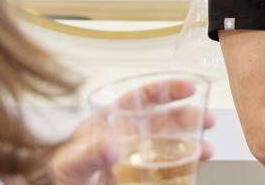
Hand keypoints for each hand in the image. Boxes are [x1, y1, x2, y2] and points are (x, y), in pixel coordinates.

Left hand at [50, 80, 216, 184]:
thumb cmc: (56, 175)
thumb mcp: (70, 162)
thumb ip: (89, 152)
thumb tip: (110, 144)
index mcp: (111, 122)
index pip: (143, 97)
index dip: (168, 89)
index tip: (189, 87)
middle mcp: (128, 137)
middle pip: (164, 121)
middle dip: (189, 117)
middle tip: (208, 120)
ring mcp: (135, 159)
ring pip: (170, 146)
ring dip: (192, 145)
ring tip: (208, 150)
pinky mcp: (140, 178)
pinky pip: (167, 170)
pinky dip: (184, 169)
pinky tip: (194, 170)